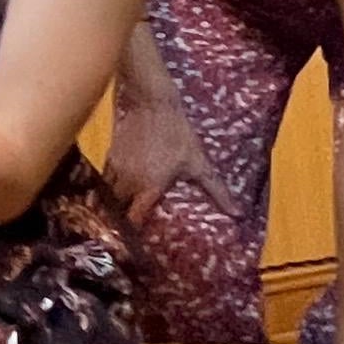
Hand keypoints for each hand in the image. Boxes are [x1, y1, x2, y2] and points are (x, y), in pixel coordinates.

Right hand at [104, 76, 240, 225]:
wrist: (152, 104)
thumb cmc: (178, 134)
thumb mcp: (199, 163)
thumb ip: (216, 190)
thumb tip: (237, 214)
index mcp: (149, 188)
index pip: (134, 219)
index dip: (135, 231)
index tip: (138, 240)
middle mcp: (129, 182)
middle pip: (118, 210)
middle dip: (121, 221)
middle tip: (128, 230)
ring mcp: (116, 169)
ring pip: (107, 196)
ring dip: (113, 205)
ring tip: (119, 214)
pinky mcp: (110, 156)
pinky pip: (105, 179)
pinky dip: (107, 188)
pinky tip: (115, 190)